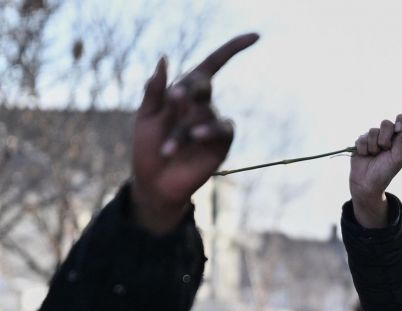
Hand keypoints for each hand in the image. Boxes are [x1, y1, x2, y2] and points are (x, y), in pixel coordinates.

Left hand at [130, 33, 257, 234]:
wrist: (154, 182)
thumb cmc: (147, 147)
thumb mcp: (145, 116)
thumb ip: (154, 90)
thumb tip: (164, 59)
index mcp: (185, 93)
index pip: (211, 65)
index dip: (233, 49)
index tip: (256, 37)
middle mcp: (202, 106)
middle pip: (204, 84)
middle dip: (190, 89)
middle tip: (174, 98)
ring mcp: (213, 124)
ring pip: (204, 112)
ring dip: (184, 127)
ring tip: (167, 147)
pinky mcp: (221, 144)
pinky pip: (221, 129)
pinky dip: (207, 130)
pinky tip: (194, 137)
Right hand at [349, 113, 401, 226]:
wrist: (367, 184)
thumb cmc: (385, 172)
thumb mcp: (398, 157)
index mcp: (400, 139)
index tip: (398, 128)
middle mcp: (388, 136)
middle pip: (386, 122)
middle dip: (385, 137)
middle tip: (385, 149)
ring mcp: (374, 138)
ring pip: (373, 130)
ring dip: (374, 146)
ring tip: (374, 155)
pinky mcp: (361, 141)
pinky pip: (362, 138)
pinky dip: (364, 149)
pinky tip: (366, 156)